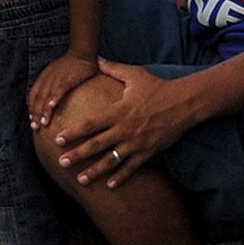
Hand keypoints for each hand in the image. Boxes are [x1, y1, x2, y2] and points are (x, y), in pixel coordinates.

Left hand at [28, 52, 99, 128]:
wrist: (82, 51)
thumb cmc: (72, 64)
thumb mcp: (58, 72)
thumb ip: (53, 84)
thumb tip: (51, 100)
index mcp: (45, 77)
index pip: (33, 94)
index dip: (31, 107)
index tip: (32, 119)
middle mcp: (48, 78)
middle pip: (38, 98)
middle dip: (35, 113)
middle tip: (35, 127)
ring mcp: (57, 78)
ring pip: (47, 96)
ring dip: (44, 110)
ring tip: (43, 123)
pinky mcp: (68, 78)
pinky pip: (60, 90)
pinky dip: (55, 98)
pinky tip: (52, 108)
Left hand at [51, 60, 195, 186]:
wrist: (185, 102)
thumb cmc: (158, 87)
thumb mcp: (135, 75)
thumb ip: (113, 68)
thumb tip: (97, 58)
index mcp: (118, 111)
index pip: (90, 123)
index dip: (73, 132)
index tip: (58, 139)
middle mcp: (124, 129)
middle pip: (96, 145)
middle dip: (77, 155)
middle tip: (61, 163)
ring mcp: (136, 142)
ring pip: (111, 160)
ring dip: (95, 171)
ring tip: (80, 180)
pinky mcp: (148, 151)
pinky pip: (132, 167)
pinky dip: (120, 177)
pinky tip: (109, 186)